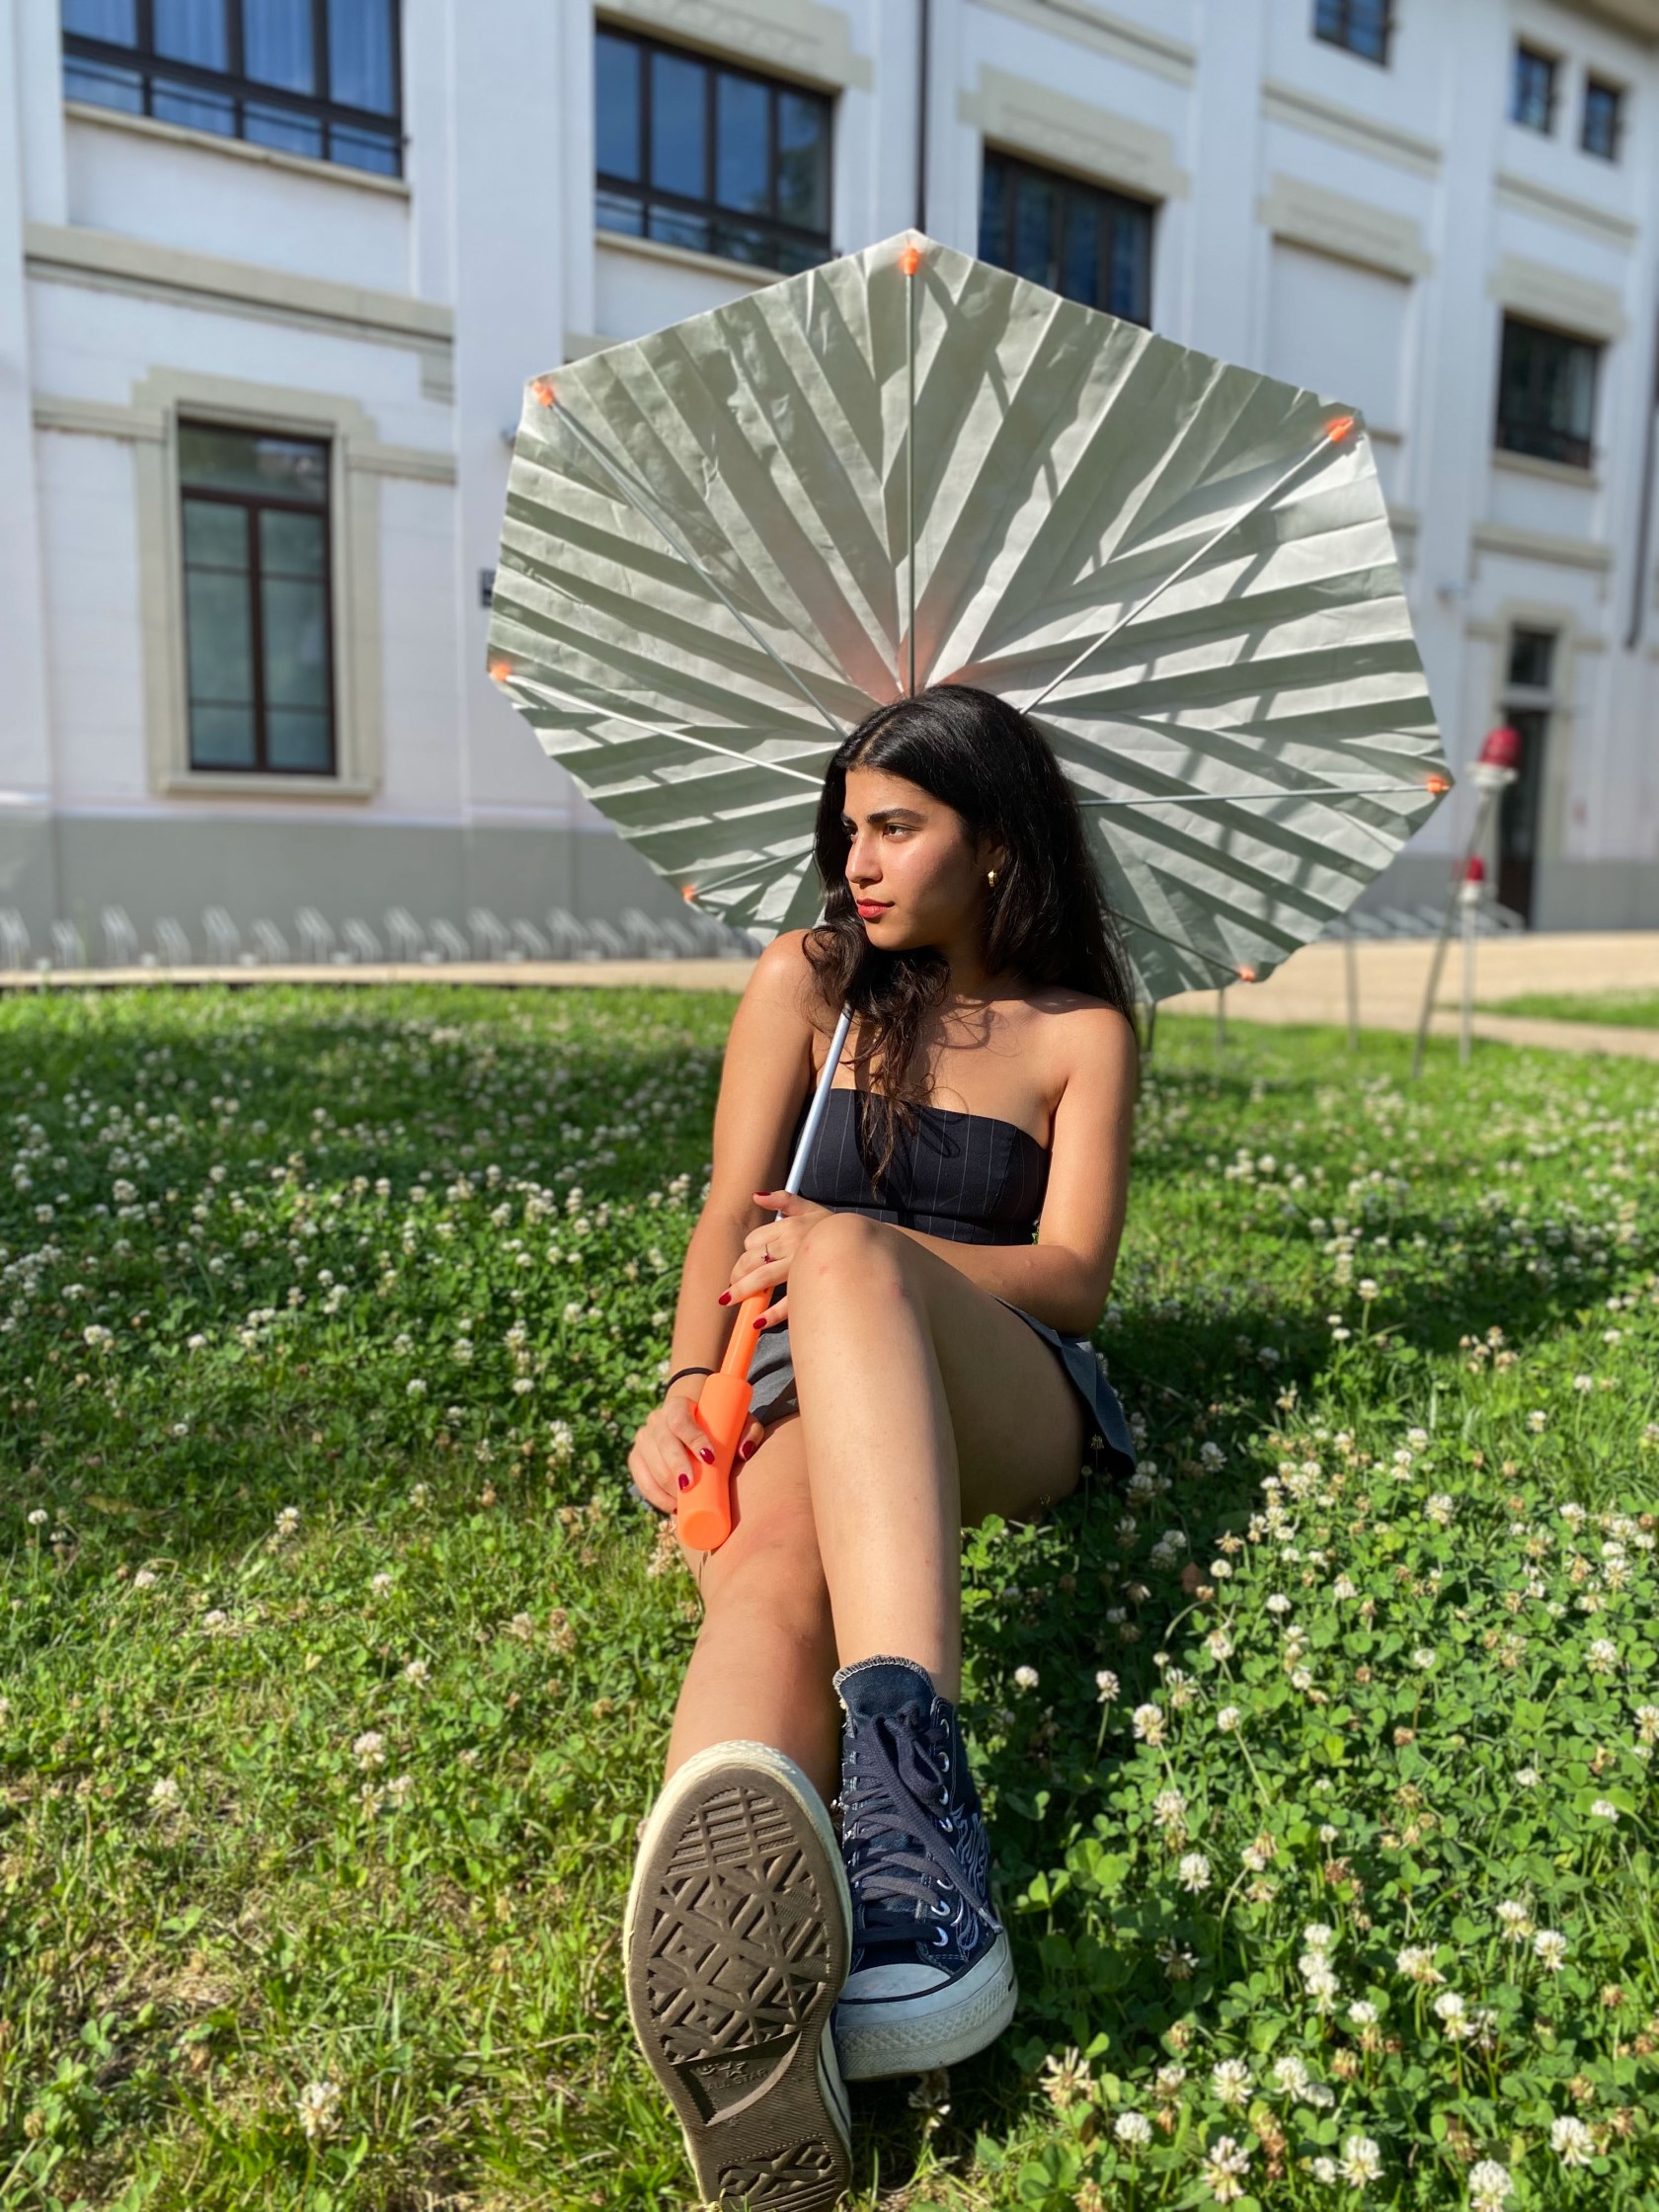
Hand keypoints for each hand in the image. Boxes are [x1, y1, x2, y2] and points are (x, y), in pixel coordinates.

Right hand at [627, 1390, 767, 1515]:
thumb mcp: (738, 1422)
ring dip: (666, 1485)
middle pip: (663, 1444)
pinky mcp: (636, 1458)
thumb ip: (749, 1432)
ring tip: (683, 1501)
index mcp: (678, 1406)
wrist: (692, 1422)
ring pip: (650, 1464)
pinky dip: (655, 1496)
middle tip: (690, 1485)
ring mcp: (643, 1439)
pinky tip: (671, 1506)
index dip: (693, 1439)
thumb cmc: (718, 1425)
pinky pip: (641, 1479)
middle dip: (676, 1466)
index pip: (680, 1420)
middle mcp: (656, 1419)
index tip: (709, 1458)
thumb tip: (744, 1452)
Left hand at [716, 1191, 830, 1332]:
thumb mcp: (809, 1208)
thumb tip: (756, 1196)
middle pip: (752, 1259)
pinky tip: (758, 1321)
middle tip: (732, 1284)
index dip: (747, 1251)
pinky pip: (788, 1303)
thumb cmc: (833, 1228)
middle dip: (737, 1274)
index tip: (750, 1260)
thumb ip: (782, 1200)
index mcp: (789, 1227)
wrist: (865, 1243)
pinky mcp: (809, 1287)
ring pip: (762, 1279)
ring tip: (730, 1300)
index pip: (753, 1240)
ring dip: (742, 1291)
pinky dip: (771, 1314)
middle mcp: (791, 1245)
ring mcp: (799, 1267)